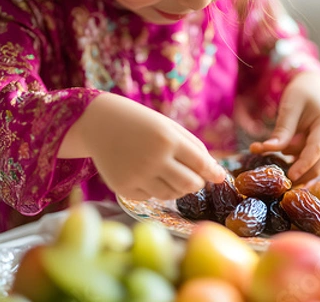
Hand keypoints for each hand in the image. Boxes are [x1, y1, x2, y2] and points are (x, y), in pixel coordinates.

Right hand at [61, 93, 225, 200]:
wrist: (99, 123)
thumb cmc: (142, 124)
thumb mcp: (169, 127)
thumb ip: (194, 148)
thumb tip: (217, 174)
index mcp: (168, 139)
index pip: (201, 164)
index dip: (213, 173)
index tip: (220, 178)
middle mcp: (153, 158)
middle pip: (190, 185)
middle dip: (196, 183)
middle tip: (192, 177)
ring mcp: (137, 175)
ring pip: (172, 194)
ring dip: (175, 187)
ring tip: (165, 171)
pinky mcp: (123, 188)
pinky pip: (150, 197)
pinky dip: (153, 189)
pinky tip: (143, 173)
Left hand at [249, 72, 319, 182]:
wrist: (315, 86)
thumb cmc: (304, 92)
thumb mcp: (291, 106)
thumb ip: (282, 129)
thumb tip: (267, 149)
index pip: (316, 150)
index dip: (303, 165)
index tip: (290, 176)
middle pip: (318, 165)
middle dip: (298, 172)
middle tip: (275, 178)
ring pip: (312, 166)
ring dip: (292, 165)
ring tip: (270, 161)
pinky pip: (308, 162)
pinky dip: (293, 162)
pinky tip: (277, 159)